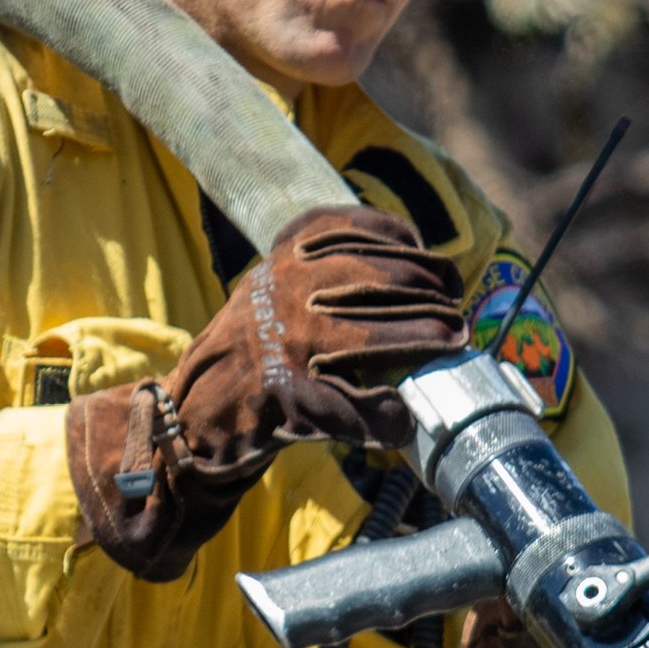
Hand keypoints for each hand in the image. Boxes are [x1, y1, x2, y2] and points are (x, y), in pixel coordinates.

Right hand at [69, 203, 466, 580]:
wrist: (193, 411)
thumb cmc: (247, 348)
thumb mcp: (272, 288)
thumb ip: (319, 270)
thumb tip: (403, 261)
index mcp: (281, 261)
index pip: (356, 228)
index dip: (404, 240)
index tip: (429, 254)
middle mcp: (284, 295)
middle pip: (378, 279)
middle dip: (430, 290)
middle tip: (456, 309)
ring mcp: (285, 347)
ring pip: (372, 339)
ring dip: (424, 339)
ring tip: (453, 340)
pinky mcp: (287, 400)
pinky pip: (349, 410)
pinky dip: (383, 416)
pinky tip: (403, 418)